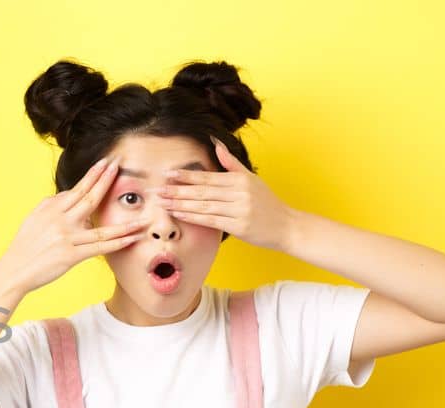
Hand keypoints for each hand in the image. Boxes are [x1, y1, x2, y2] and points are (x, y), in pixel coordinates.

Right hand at [0, 155, 152, 296]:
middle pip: (89, 198)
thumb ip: (51, 205)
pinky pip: (99, 248)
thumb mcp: (34, 218)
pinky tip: (132, 238)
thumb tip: (68, 194)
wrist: (14, 269)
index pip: (77, 189)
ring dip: (125, 223)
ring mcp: (66, 238)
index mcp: (51, 209)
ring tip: (143, 217)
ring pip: (101, 227)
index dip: (93, 175)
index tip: (106, 163)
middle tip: (120, 167)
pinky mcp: (70, 256)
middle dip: (106, 181)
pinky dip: (117, 243)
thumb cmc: (24, 245)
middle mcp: (60, 220)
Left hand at [155, 136, 299, 252]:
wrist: (286, 226)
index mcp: (240, 180)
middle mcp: (239, 193)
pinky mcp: (238, 226)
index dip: (186, 176)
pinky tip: (179, 214)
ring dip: (180, 204)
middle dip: (177, 190)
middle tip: (157, 190)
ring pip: (203, 206)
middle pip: (202, 191)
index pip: (208, 177)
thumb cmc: (267, 202)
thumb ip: (232, 163)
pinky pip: (211, 221)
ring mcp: (239, 210)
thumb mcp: (252, 179)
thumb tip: (216, 144)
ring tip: (162, 203)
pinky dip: (193, 217)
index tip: (168, 174)